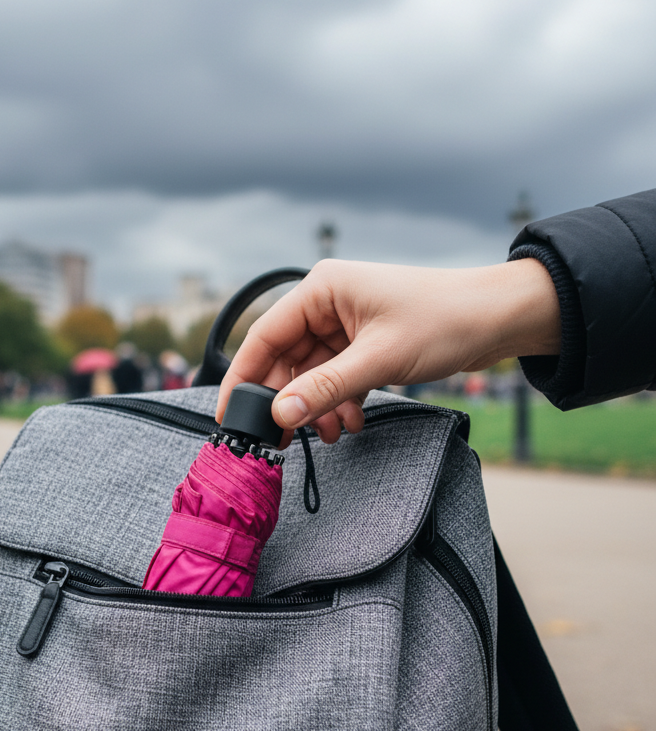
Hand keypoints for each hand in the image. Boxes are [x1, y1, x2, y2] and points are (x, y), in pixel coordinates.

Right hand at [215, 258, 559, 444]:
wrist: (501, 318)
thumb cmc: (445, 320)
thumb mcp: (379, 359)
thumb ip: (325, 388)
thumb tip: (280, 414)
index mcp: (321, 289)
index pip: (264, 336)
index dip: (243, 377)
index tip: (229, 415)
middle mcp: (327, 303)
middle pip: (285, 359)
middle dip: (287, 401)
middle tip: (281, 440)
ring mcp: (345, 324)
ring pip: (310, 373)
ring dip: (317, 406)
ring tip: (330, 433)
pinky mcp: (362, 342)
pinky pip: (334, 377)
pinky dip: (338, 402)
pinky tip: (349, 422)